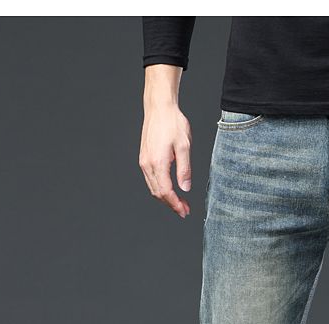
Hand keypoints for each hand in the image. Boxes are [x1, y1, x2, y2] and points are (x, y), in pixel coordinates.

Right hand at [139, 101, 191, 218]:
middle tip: (185, 210)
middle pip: (158, 193)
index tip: (185, 211)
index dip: (175, 204)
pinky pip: (150, 180)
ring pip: (153, 188)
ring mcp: (144, 161)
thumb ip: (184, 169)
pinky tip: (170, 189)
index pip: (166, 192)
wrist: (159, 107)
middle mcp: (147, 164)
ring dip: (166, 198)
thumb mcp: (184, 146)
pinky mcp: (144, 158)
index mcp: (157, 163)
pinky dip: (160, 189)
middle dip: (171, 204)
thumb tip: (185, 188)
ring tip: (180, 202)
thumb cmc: (172, 123)